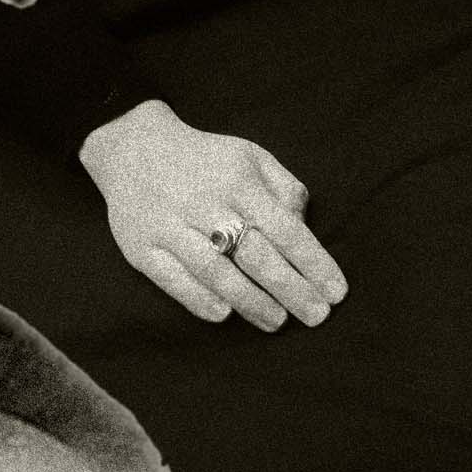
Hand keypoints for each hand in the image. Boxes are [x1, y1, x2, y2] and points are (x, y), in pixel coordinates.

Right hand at [79, 99, 342, 331]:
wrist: (134, 148)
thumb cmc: (206, 160)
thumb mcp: (251, 157)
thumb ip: (284, 188)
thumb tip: (302, 226)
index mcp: (238, 180)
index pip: (285, 229)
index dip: (313, 263)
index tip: (337, 292)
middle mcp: (205, 203)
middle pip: (255, 255)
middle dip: (291, 289)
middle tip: (317, 317)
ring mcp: (170, 226)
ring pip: (215, 271)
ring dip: (250, 301)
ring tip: (277, 322)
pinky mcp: (141, 247)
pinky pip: (172, 279)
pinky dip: (199, 299)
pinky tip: (224, 315)